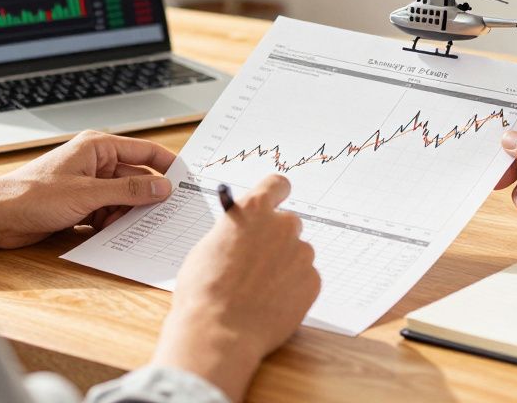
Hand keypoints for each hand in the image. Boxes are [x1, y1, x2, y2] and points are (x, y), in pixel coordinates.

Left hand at [0, 130, 175, 248]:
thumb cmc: (32, 196)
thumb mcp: (88, 194)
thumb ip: (129, 190)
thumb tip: (163, 187)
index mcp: (97, 147)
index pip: (144, 151)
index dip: (167, 165)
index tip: (188, 181)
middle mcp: (94, 163)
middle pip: (135, 178)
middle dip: (147, 197)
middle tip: (167, 214)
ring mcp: (86, 185)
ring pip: (122, 199)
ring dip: (127, 214)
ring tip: (134, 228)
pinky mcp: (78, 205)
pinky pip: (106, 213)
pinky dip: (111, 224)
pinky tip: (114, 235)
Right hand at [151, 174, 319, 401]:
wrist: (219, 332)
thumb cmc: (203, 290)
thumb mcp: (207, 247)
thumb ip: (234, 231)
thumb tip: (242, 233)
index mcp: (253, 210)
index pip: (277, 185)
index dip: (276, 195)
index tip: (275, 203)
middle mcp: (282, 225)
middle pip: (288, 223)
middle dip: (276, 239)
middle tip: (258, 262)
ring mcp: (301, 253)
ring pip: (297, 253)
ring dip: (285, 265)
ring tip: (260, 290)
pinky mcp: (313, 280)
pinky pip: (304, 278)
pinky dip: (292, 288)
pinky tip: (271, 303)